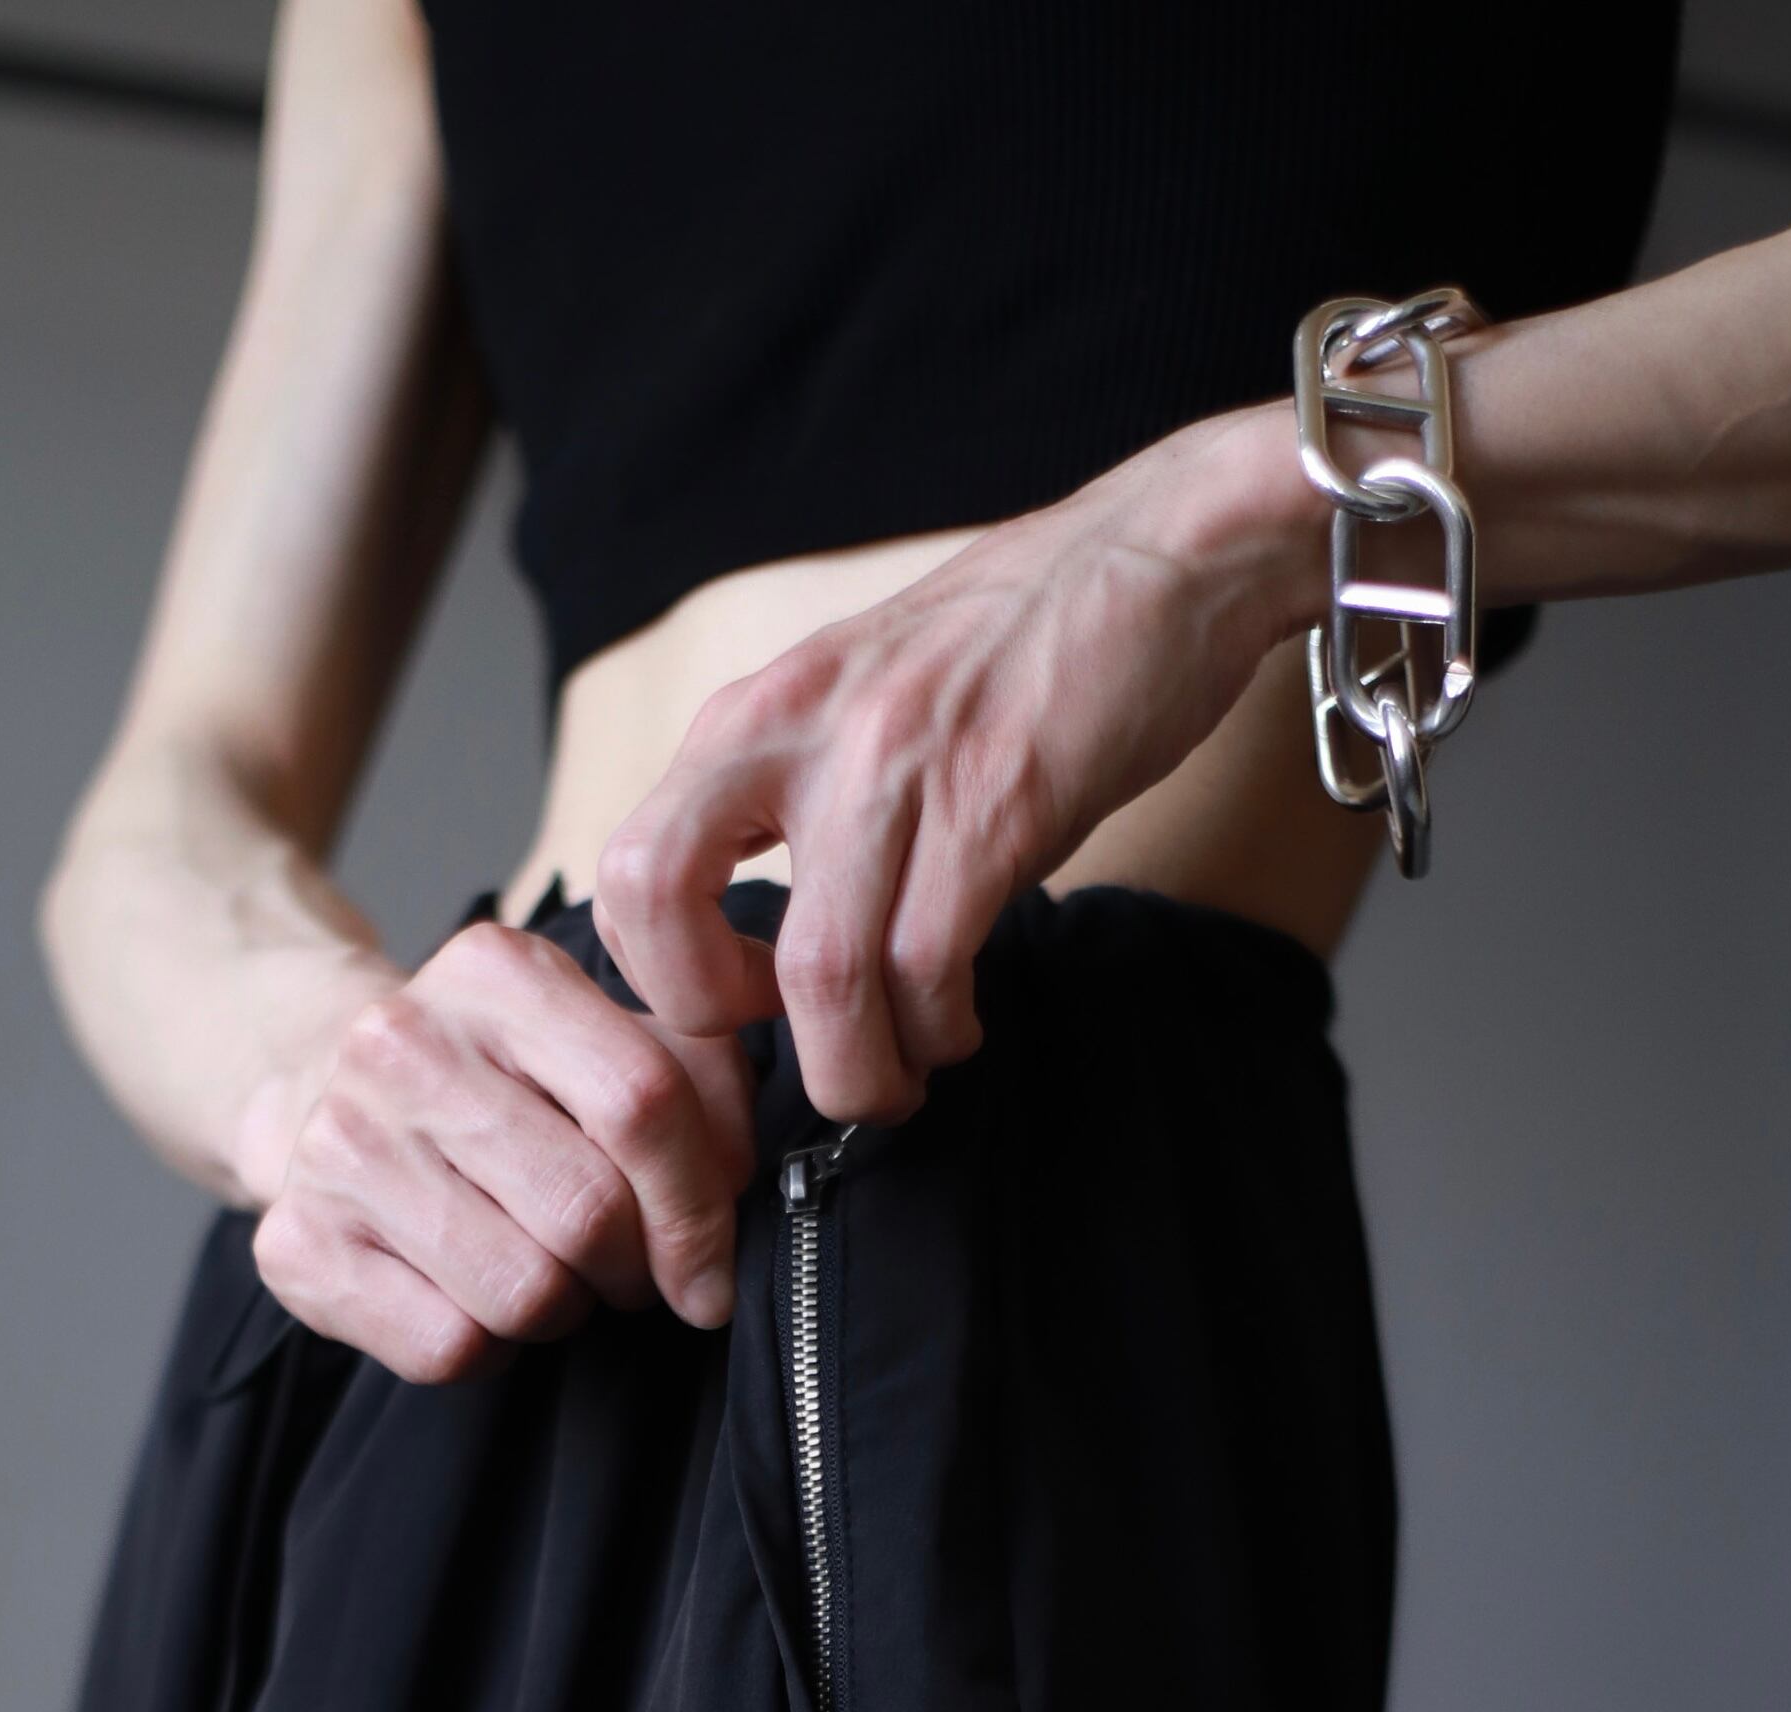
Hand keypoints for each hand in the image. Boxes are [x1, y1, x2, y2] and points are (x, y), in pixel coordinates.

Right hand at [249, 916, 756, 1382]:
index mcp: (497, 973)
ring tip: (544, 1270)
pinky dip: (486, 1347)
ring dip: (562, 1308)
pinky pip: (448, 1348)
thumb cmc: (500, 1083)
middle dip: (633, 1269)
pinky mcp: (297, 1244)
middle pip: (587, 1213)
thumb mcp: (604, 1039)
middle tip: (624, 1269)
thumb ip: (700, 1079)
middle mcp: (401, 1044)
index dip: (698, 1208)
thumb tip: (736, 1173)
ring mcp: (336, 1145)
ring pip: (523, 1293)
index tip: (710, 1269)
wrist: (319, 1090)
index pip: (642, 1102)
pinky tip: (470, 1294)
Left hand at [592, 404, 1317, 1122]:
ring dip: (856, 1066)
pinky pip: (927, 967)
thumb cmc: (1019, 648)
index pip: (628, 866)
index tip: (743, 1005)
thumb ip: (800, 802)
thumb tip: (773, 949)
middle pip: (665, 904)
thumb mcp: (863, 703)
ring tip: (898, 1077)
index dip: (666, 973)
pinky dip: (937, 1029)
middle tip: (793, 1049)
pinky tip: (958, 1026)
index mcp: (756, 713)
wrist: (1161, 555)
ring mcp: (893, 765)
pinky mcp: (993, 805)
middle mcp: (800, 730)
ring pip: (819, 974)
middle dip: (715, 1023)